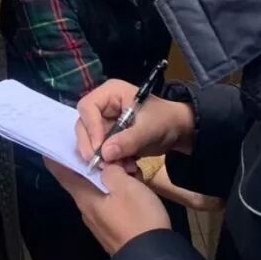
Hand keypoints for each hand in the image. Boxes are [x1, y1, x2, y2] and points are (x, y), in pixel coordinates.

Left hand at [45, 160, 170, 254]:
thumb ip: (111, 170)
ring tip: (132, 169)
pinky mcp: (114, 228)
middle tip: (113, 153)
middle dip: (95, 164)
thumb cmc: (136, 218)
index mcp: (85, 197)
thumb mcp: (126, 186)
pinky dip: (120, 191)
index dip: (56, 157)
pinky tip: (137, 188)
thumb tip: (104, 167)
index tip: (53, 145)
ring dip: (112, 177)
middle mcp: (87, 210)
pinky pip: (111, 202)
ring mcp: (100, 221)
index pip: (62, 173)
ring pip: (100, 190)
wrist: (152, 258)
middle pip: (84, 179)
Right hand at [76, 79, 194, 165]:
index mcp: (110, 93)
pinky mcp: (107, 137)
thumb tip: (105, 153)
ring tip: (124, 167)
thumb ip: (128, 140)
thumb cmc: (164, 120)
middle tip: (104, 165)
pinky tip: (127, 166)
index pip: (87, 108)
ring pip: (90, 141)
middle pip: (83, 125)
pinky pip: (100, 151)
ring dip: (103, 157)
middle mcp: (102, 106)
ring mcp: (103, 122)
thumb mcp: (149, 129)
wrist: (177, 131)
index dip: (91, 129)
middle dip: (92, 147)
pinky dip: (111, 161)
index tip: (100, 150)